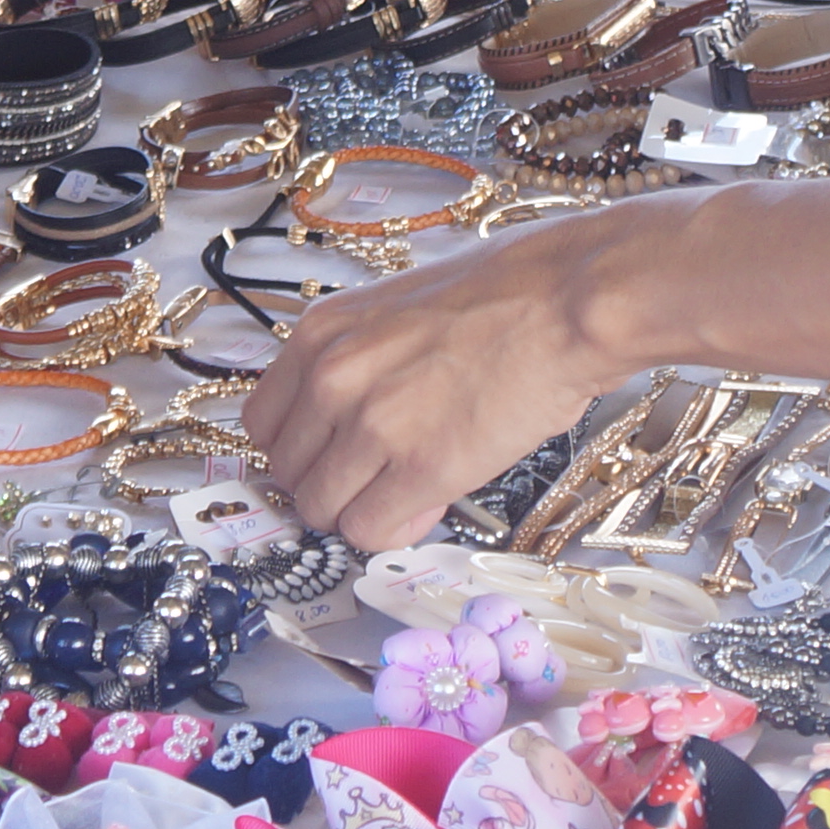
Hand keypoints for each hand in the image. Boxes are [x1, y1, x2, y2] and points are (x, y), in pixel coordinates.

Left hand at [242, 216, 639, 550]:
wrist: (566, 303)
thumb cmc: (504, 296)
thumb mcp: (396, 311)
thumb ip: (357, 364)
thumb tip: (345, 425)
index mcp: (320, 335)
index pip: (263, 425)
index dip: (300, 450)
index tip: (330, 456)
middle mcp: (331, 379)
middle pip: (289, 474)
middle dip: (331, 485)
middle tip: (378, 477)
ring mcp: (371, 426)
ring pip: (322, 511)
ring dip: (361, 511)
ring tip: (409, 488)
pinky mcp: (419, 469)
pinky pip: (370, 531)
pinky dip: (395, 528)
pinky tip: (430, 501)